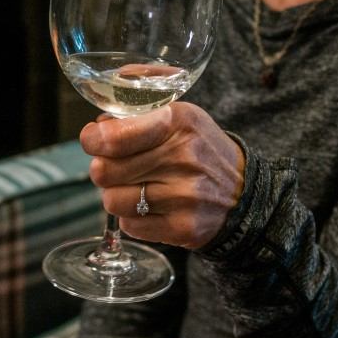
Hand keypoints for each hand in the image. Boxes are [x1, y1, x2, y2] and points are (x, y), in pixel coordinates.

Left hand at [79, 103, 245, 248]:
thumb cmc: (200, 151)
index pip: (113, 137)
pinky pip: (130, 226)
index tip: (95, 141)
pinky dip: (134, 218)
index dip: (93, 140)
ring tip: (138, 188)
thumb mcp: (179, 115)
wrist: (244, 194)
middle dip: (105, 169)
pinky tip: (152, 207)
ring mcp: (184, 197)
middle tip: (121, 168)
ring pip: (112, 201)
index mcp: (177, 122)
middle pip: (104, 171)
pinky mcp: (183, 228)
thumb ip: (135, 108)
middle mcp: (182, 158)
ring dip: (118, 196)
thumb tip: (98, 125)